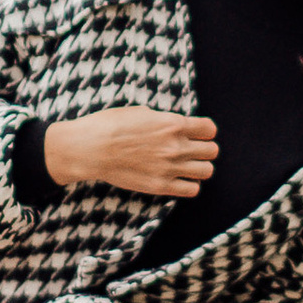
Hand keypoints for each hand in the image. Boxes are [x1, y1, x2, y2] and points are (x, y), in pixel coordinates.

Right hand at [43, 107, 217, 197]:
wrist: (90, 149)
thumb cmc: (110, 125)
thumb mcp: (140, 112)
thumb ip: (163, 120)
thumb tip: (173, 125)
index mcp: (172, 124)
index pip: (209, 129)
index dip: (205, 131)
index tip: (197, 133)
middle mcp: (176, 146)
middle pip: (212, 151)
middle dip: (204, 149)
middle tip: (193, 150)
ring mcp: (169, 168)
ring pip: (206, 171)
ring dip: (199, 168)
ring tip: (187, 166)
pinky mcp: (160, 186)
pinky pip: (192, 190)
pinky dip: (189, 185)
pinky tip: (178, 179)